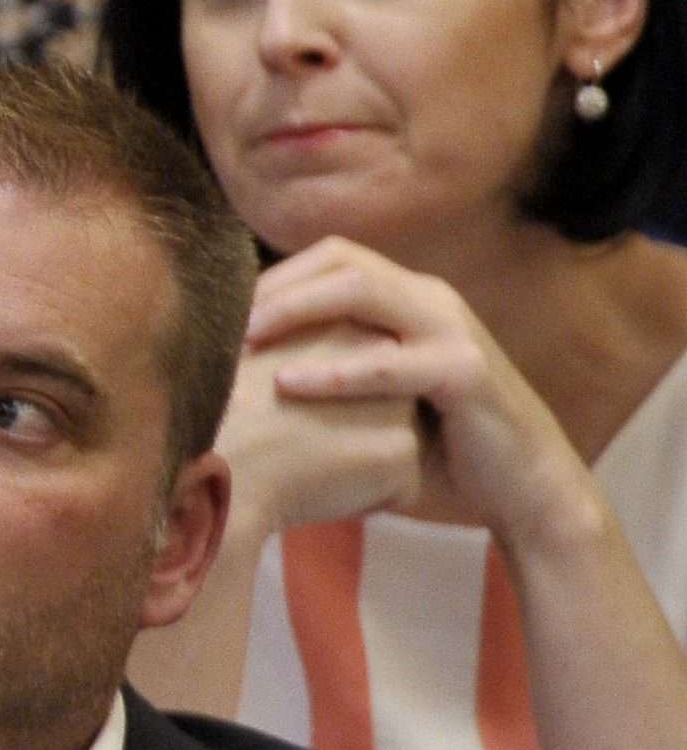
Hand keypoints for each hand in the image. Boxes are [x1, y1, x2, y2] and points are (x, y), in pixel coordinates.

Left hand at [246, 237, 598, 549]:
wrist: (527, 492)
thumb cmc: (439, 449)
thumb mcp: (376, 399)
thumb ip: (330, 369)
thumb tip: (241, 368)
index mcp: (409, 299)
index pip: (330, 258)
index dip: (273, 277)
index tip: (221, 311)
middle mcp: (431, 300)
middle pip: (340, 260)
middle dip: (274, 285)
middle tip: (222, 320)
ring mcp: (453, 330)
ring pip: (364, 290)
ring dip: (295, 309)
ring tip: (244, 339)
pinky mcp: (467, 372)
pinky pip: (391, 362)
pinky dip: (335, 370)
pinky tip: (287, 384)